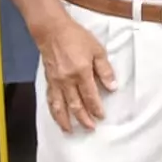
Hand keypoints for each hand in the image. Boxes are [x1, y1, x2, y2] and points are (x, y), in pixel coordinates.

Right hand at [35, 15, 115, 131]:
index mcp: (81, 73)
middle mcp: (67, 80)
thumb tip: (112, 87)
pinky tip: (57, 117)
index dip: (96, 108)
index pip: (90, 96)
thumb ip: (105, 70)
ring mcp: (56, 82)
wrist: (52, 30)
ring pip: (60, 106)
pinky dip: (54, 111)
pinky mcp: (49, 80)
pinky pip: (50, 99)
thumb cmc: (77, 37)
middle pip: (75, 105)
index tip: (101, 117)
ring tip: (70, 131)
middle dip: (83, 119)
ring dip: (65, 120)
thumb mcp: (97, 50)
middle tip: (90, 128)